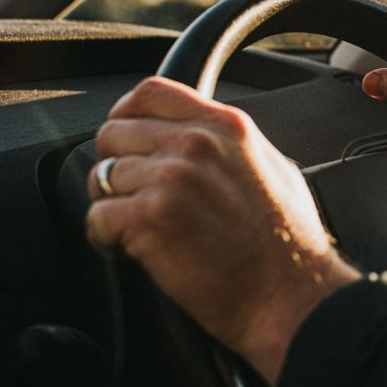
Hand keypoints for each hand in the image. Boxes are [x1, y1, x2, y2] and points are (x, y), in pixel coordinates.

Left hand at [85, 77, 360, 384]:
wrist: (291, 294)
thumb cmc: (289, 243)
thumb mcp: (273, 167)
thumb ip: (230, 144)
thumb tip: (198, 138)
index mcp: (227, 125)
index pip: (150, 92)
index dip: (127, 115)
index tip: (128, 140)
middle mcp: (197, 143)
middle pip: (114, 133)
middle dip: (117, 167)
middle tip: (137, 197)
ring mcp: (171, 178)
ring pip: (101, 177)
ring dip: (113, 206)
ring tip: (143, 229)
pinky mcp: (150, 218)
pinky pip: (96, 217)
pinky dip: (107, 239)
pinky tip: (137, 250)